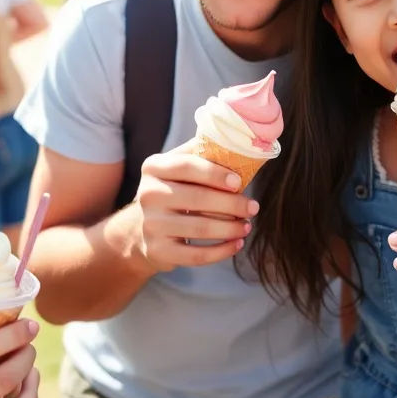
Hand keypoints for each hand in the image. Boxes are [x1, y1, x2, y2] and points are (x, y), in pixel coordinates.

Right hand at [132, 142, 255, 271]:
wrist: (143, 228)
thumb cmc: (174, 190)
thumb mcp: (179, 166)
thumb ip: (202, 152)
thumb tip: (239, 142)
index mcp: (154, 167)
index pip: (187, 166)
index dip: (215, 174)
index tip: (239, 182)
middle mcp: (148, 194)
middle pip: (197, 198)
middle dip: (232, 204)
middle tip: (253, 207)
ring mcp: (150, 224)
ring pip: (200, 228)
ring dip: (231, 228)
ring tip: (246, 226)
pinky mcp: (157, 250)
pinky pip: (196, 255)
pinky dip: (222, 251)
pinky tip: (237, 244)